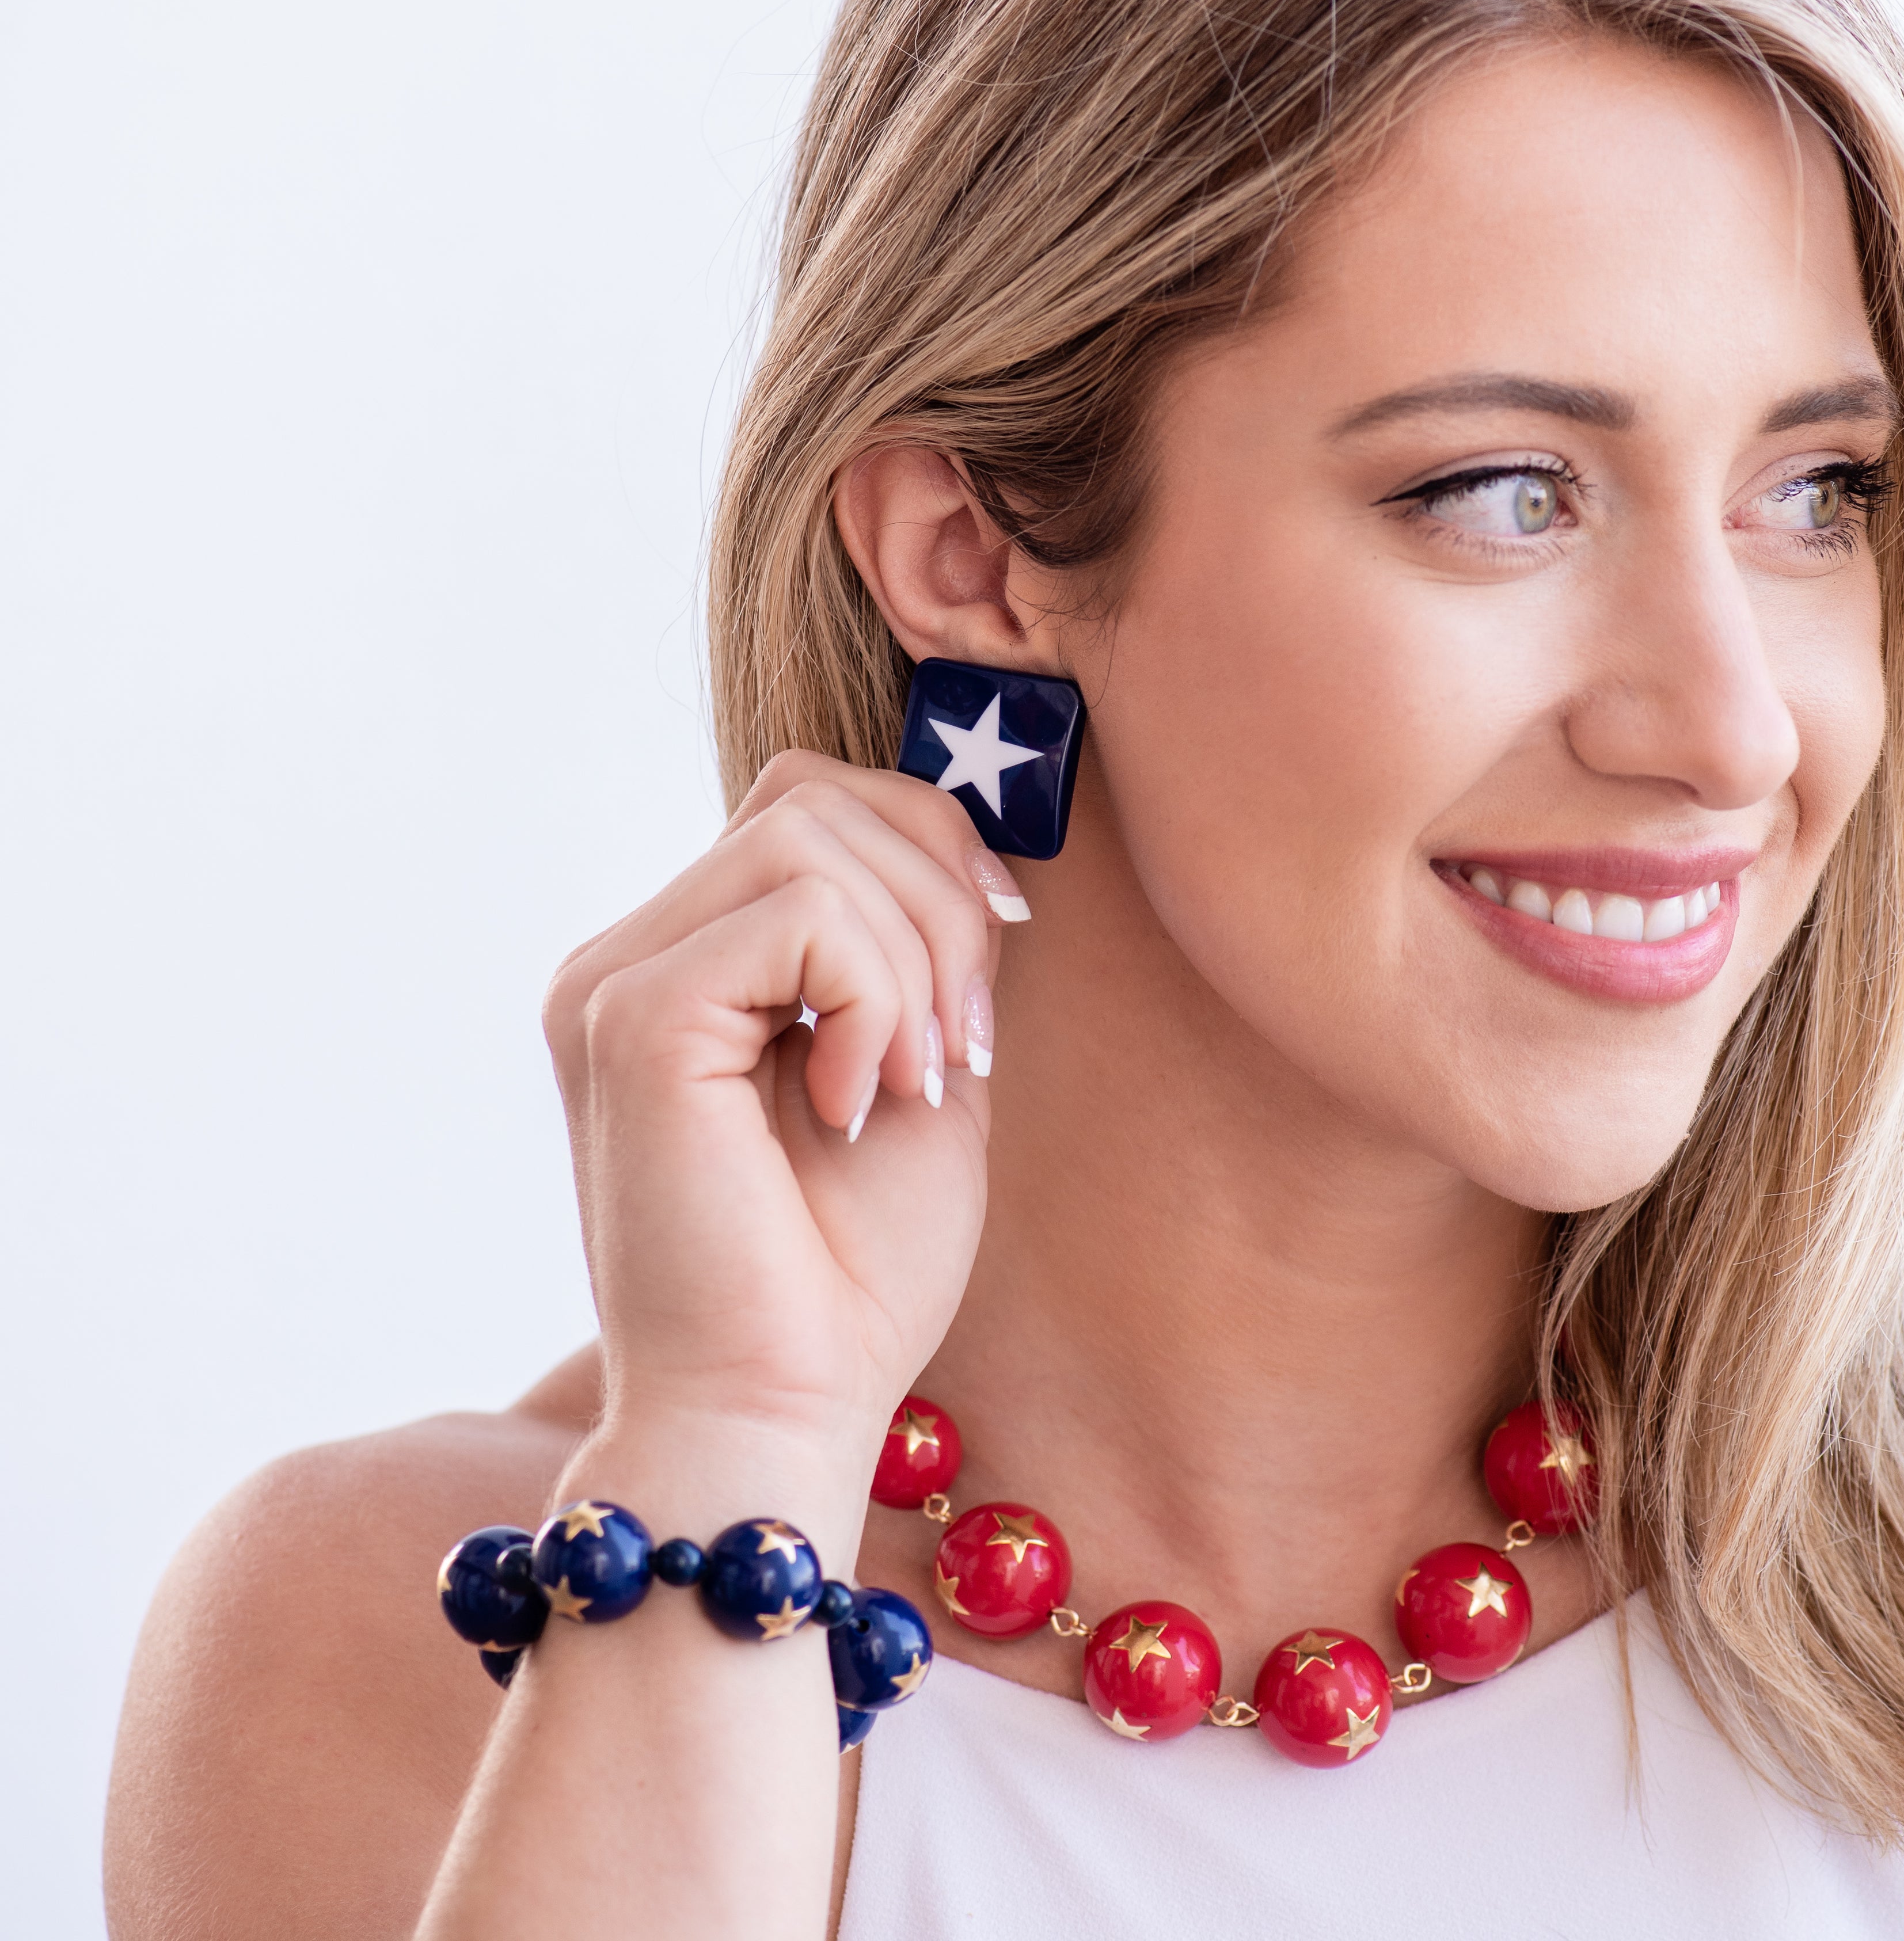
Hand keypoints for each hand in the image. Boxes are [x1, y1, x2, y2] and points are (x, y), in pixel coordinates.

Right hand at [542, 753, 1022, 1466]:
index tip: (986, 986)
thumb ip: (921, 952)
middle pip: (813, 795)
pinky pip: (801, 915)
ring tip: (914, 1078)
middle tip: (963, 1046)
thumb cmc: (852, 1271)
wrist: (783, 1409)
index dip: (927, 851)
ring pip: (808, 835)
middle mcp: (631, 955)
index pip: (809, 801)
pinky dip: (873, 999)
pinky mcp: (632, 1018)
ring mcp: (615, 980)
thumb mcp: (919, 1069)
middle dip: (937, 899)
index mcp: (688, 963)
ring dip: (913, 954)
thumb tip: (968, 847)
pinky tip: (859, 1102)